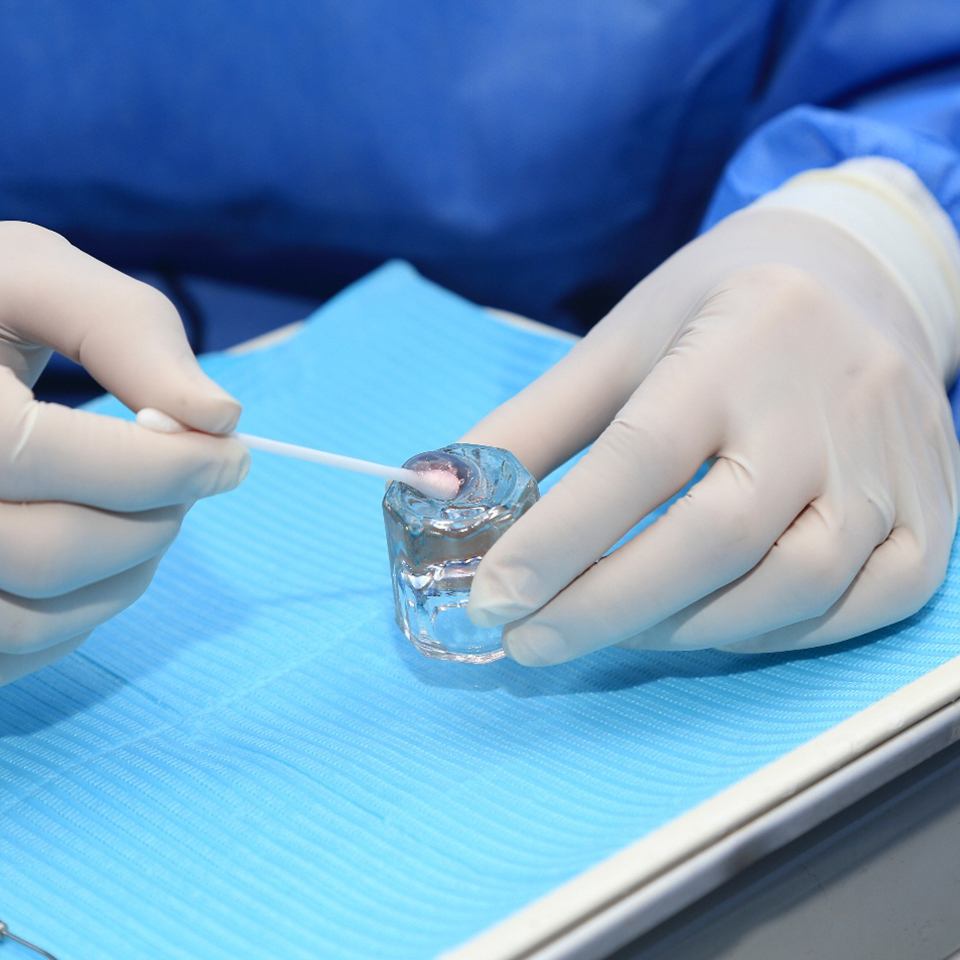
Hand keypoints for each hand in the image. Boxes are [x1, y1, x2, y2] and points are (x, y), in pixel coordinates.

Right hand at [0, 222, 248, 683]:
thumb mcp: (29, 274)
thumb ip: (126, 330)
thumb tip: (220, 416)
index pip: (44, 456)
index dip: (160, 466)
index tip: (233, 455)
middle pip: (43, 553)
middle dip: (152, 523)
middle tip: (194, 482)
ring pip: (24, 624)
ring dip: (123, 583)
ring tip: (152, 519)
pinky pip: (5, 653)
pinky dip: (75, 623)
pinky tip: (101, 561)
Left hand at [464, 160, 959, 664]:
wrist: (862, 277)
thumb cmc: (722, 308)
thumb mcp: (621, 341)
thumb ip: (536, 422)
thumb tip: (449, 494)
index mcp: (737, 344)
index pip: (641, 458)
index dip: (560, 539)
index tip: (494, 597)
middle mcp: (827, 405)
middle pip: (717, 536)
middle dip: (607, 606)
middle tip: (531, 640)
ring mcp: (894, 465)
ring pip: (794, 584)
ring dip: (686, 629)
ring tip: (612, 628)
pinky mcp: (935, 512)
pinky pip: (863, 604)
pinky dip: (776, 635)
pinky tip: (710, 623)